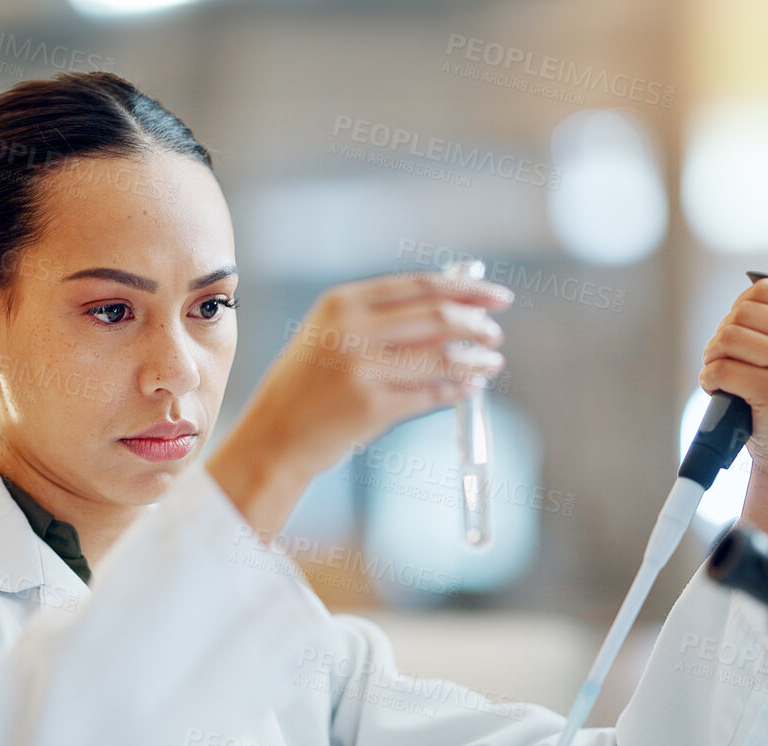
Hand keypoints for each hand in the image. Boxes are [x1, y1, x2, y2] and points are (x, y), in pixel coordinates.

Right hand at [209, 271, 512, 536]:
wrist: (272, 439)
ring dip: (475, 359)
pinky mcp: (373, 406)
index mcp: (342, 303)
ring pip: (441, 356)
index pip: (419, 285)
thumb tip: (450, 310)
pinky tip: (471, 387)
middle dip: (476, 324)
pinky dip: (458, 389)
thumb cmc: (305, 388)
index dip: (465, 288)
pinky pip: (432, 393)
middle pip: (437, 316)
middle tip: (495, 333)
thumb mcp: (330, 336)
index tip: (495, 296)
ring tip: (492, 362)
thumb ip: (380, 321)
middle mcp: (352, 329)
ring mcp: (363, 368)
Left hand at [698, 229, 767, 543]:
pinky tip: (725, 394)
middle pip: (743, 311)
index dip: (743, 314)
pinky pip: (720, 369)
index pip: (766, 290)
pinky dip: (710, 381)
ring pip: (728, 339)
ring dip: (714, 359)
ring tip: (727, 379)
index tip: (749, 339)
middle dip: (725, 335)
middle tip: (730, 360)